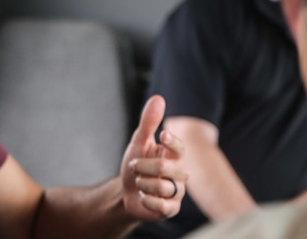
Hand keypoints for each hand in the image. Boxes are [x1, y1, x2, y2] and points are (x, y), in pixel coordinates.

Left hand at [120, 95, 186, 220]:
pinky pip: (161, 205)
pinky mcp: (171, 209)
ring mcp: (177, 192)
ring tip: (139, 183)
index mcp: (174, 155)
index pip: (180, 148)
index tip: (162, 134)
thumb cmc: (136, 165)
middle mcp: (180, 173)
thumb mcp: (139, 142)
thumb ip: (149, 122)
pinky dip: (146, 200)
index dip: (172, 141)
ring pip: (162, 187)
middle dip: (142, 166)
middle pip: (165, 168)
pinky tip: (142, 196)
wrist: (126, 193)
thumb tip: (158, 98)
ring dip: (142, 184)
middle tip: (134, 166)